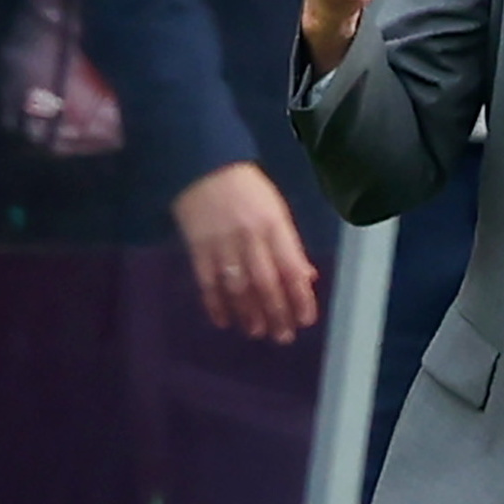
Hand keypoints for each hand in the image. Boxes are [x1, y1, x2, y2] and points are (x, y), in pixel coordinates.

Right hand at [172, 162, 320, 342]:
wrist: (203, 166)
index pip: (291, 268)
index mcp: (275, 225)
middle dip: (277, 313)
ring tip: (257, 332)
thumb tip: (306, 278)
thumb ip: (290, 245)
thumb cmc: (247, 189)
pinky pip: (207, 281)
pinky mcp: (198, 247)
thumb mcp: (277, 210)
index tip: (306, 320)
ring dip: (248, 313)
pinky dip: (215, 303)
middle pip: (266, 282)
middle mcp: (251, 237)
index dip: (300, 297)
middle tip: (283, 337)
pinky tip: (223, 321)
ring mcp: (222, 243)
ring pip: (238, 286)